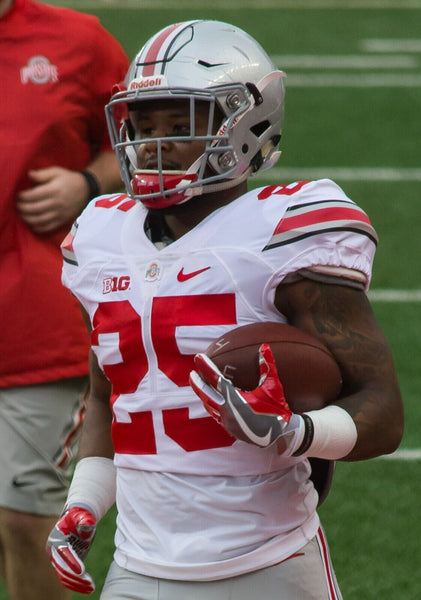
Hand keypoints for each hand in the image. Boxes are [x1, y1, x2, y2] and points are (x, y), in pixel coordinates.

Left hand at [16, 167, 89, 232]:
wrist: (86, 190)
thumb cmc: (69, 179)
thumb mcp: (57, 172)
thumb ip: (42, 174)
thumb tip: (29, 175)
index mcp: (54, 190)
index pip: (33, 196)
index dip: (23, 197)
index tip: (18, 195)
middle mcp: (57, 203)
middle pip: (34, 209)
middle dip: (22, 208)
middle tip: (17, 205)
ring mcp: (60, 213)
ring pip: (39, 220)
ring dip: (27, 218)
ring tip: (22, 214)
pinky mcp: (62, 220)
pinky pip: (48, 227)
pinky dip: (38, 227)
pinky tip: (32, 224)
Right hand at [46, 505, 96, 593]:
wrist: (77, 519)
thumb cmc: (80, 516)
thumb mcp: (83, 516)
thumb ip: (85, 520)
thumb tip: (88, 525)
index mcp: (56, 538)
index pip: (63, 552)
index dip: (71, 562)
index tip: (81, 571)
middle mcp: (54, 551)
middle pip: (62, 568)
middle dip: (75, 577)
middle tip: (89, 583)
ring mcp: (59, 559)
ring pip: (64, 576)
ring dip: (77, 584)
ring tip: (91, 587)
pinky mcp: (65, 564)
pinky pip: (68, 577)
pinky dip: (77, 584)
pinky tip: (89, 587)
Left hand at [189, 343, 304, 454]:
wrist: (282, 436)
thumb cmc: (278, 409)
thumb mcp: (273, 386)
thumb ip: (267, 366)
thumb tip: (264, 346)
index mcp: (236, 399)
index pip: (215, 379)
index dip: (205, 367)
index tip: (198, 357)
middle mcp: (228, 411)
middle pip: (206, 394)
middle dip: (197, 383)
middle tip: (192, 372)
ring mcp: (227, 422)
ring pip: (210, 406)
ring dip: (204, 395)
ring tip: (200, 386)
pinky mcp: (230, 429)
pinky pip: (216, 415)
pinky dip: (212, 406)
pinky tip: (212, 402)